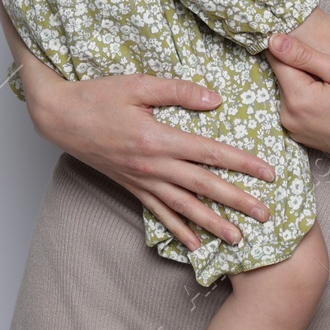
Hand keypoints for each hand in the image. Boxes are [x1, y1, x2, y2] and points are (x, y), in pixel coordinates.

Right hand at [0, 0, 276, 251]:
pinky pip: (159, 213)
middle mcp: (153, 166)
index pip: (210, 153)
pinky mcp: (131, 186)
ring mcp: (141, 180)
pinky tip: (195, 245)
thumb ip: (178, 91)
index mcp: (158, 138)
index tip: (268, 173)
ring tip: (238, 238)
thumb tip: (215, 99)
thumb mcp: (138, 84)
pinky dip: (178, 230)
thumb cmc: (98, 95)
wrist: (61, 117)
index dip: (242, 163)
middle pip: (203, 186)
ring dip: (213, 224)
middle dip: (237, 201)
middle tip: (266, 214)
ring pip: (184, 207)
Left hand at [265, 31, 329, 177]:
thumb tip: (273, 39)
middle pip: (285, 76)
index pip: (277, 58)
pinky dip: (311, 96)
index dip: (291, 44)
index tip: (310, 41)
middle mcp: (289, 117)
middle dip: (302, 65)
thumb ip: (304, 54)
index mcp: (297, 99)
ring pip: (292, 89)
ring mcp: (295, 129)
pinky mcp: (302, 135)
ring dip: (307, 80)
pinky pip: (298, 105)